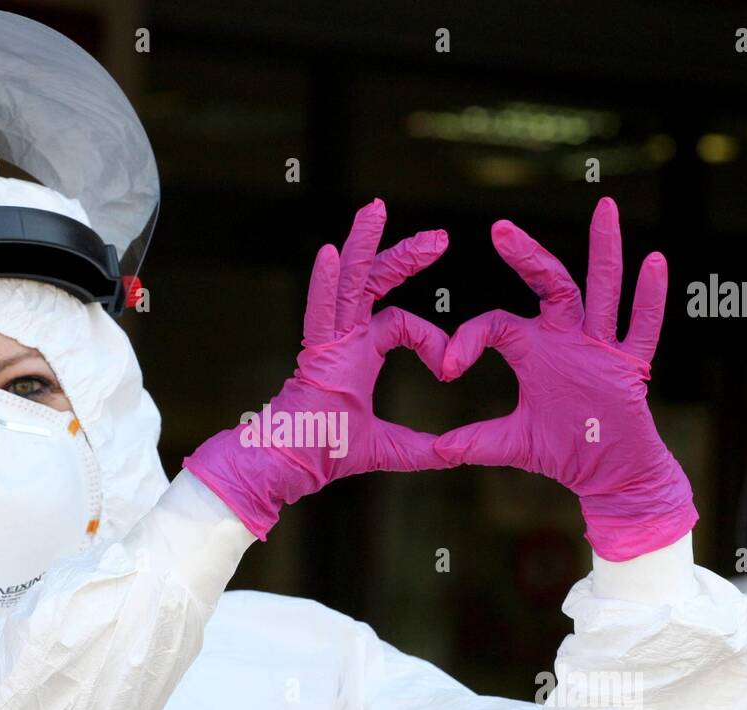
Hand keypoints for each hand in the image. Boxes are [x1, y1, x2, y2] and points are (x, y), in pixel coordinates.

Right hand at [185, 199, 451, 539]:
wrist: (291, 465)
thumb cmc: (326, 453)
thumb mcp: (389, 448)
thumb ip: (422, 449)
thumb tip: (454, 456)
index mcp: (359, 353)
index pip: (402, 323)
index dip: (432, 340)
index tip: (448, 368)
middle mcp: (344, 338)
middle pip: (375, 282)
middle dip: (406, 256)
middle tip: (441, 237)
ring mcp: (328, 341)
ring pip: (348, 281)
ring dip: (363, 243)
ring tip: (376, 208)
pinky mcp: (315, 353)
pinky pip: (320, 310)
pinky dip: (325, 283)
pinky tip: (330, 253)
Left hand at [436, 197, 696, 560]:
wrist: (607, 472)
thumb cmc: (563, 450)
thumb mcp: (512, 443)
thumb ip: (476, 441)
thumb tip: (437, 450)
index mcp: (533, 348)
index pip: (497, 322)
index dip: (468, 338)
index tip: (446, 367)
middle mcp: (566, 337)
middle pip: (548, 283)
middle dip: (526, 255)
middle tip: (500, 227)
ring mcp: (600, 346)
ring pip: (602, 290)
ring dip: (604, 250)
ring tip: (605, 208)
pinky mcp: (629, 365)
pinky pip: (642, 327)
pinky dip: (650, 297)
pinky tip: (655, 262)